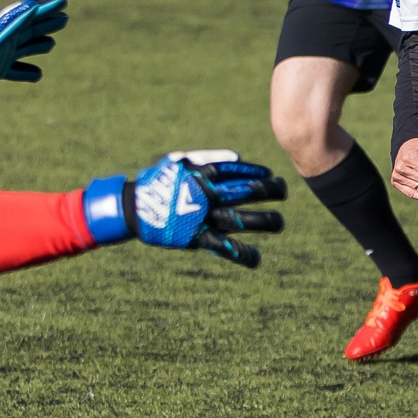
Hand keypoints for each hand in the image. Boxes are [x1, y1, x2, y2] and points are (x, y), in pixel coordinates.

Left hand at [0, 0, 69, 104]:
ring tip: (51, 44)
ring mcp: (2, 55)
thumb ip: (14, 21)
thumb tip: (32, 5)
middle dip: (47, 23)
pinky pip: (16, 71)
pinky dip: (27, 72)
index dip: (47, 6)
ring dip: (39, 45)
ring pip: (25, 48)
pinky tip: (37, 74)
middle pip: (31, 29)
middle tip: (65, 18)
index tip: (63, 0)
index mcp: (7, 27)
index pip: (31, 13)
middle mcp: (6, 39)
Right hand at [82, 154, 287, 267]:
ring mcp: (204, 216)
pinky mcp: (197, 237)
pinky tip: (257, 259)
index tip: (270, 176)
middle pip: (250, 191)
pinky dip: (243, 254)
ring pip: (243, 220)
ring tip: (280, 224)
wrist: (133, 208)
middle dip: (272, 191)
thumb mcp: (179, 160)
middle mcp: (208, 194)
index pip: (239, 171)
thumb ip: (209, 158)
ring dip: (266, 222)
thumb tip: (238, 158)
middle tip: (283, 192)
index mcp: (204, 173)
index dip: (257, 173)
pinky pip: (225, 247)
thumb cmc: (158, 182)